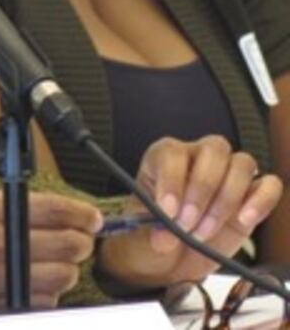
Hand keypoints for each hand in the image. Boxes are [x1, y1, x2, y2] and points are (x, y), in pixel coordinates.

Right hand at [0, 189, 100, 320]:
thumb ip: (8, 207)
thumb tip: (54, 214)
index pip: (57, 210)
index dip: (82, 214)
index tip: (91, 218)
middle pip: (70, 247)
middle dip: (80, 242)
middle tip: (76, 238)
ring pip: (64, 278)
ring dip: (64, 270)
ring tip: (50, 262)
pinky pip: (43, 303)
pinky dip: (45, 294)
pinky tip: (29, 284)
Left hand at [98, 135, 281, 288]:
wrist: (170, 259)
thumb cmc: (151, 236)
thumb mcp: (139, 234)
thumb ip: (150, 230)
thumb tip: (165, 236)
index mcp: (164, 158)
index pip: (172, 152)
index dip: (171, 179)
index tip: (167, 210)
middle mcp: (198, 158)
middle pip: (213, 150)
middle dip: (202, 188)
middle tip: (187, 223)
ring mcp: (228, 175)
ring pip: (242, 163)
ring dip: (226, 199)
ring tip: (204, 231)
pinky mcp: (252, 197)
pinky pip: (270, 185)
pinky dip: (261, 200)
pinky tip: (244, 219)